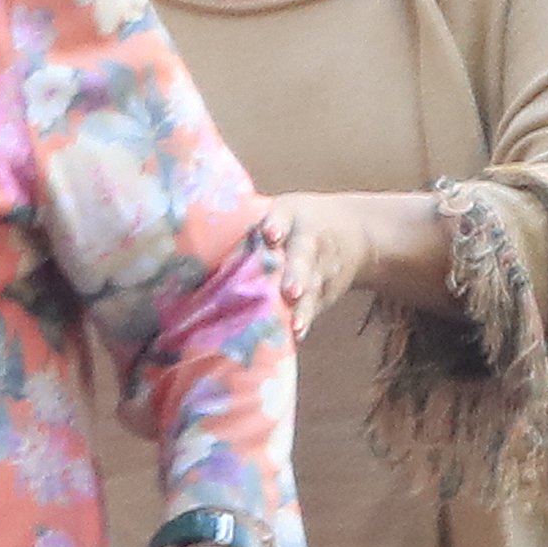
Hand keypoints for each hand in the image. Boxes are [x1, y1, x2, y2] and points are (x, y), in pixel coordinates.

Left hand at [262, 192, 370, 342]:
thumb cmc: (294, 223)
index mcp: (291, 215)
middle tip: (289, 292)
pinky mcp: (327, 289)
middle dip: (297, 274)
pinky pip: (317, 305)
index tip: (270, 235)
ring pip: (314, 286)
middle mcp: (309, 241)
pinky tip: (296, 337)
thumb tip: (190, 236)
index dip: (277, 225)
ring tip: (296, 325)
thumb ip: (249, 223)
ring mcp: (323, 267)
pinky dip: (307, 320)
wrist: (357, 230)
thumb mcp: (281, 210)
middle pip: (304, 256)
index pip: (284, 216)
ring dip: (304, 307)